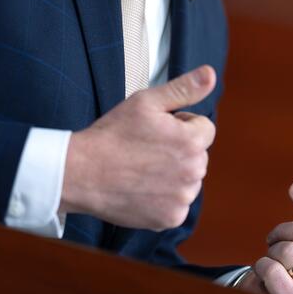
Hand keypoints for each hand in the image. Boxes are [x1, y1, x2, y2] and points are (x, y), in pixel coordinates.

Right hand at [60, 64, 216, 230]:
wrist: (82, 173)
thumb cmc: (113, 134)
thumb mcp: (147, 101)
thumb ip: (184, 88)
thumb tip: (210, 74)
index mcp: (192, 141)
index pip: (204, 128)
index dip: (181, 124)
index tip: (157, 129)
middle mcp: (193, 172)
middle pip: (198, 155)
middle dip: (179, 150)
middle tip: (146, 149)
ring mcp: (182, 198)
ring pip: (188, 180)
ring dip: (173, 175)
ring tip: (142, 168)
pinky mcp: (170, 218)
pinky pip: (176, 203)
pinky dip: (163, 198)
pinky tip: (141, 187)